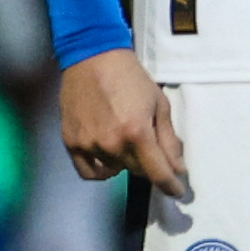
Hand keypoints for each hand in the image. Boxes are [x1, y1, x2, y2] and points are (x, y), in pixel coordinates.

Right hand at [61, 46, 189, 194]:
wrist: (92, 59)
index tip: (176, 191)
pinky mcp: (71, 142)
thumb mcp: (159, 105)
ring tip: (126, 143)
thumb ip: (168, 140)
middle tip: (150, 149)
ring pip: (115, 170)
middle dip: (149, 165)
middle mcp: (111, 143)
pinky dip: (101, 170)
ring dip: (126, 162)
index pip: (158, 172)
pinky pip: (88, 171)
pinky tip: (108, 158)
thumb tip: (177, 169)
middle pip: (137, 171)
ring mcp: (88, 144)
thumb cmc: (130, 78)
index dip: (171, 186)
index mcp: (136, 133)